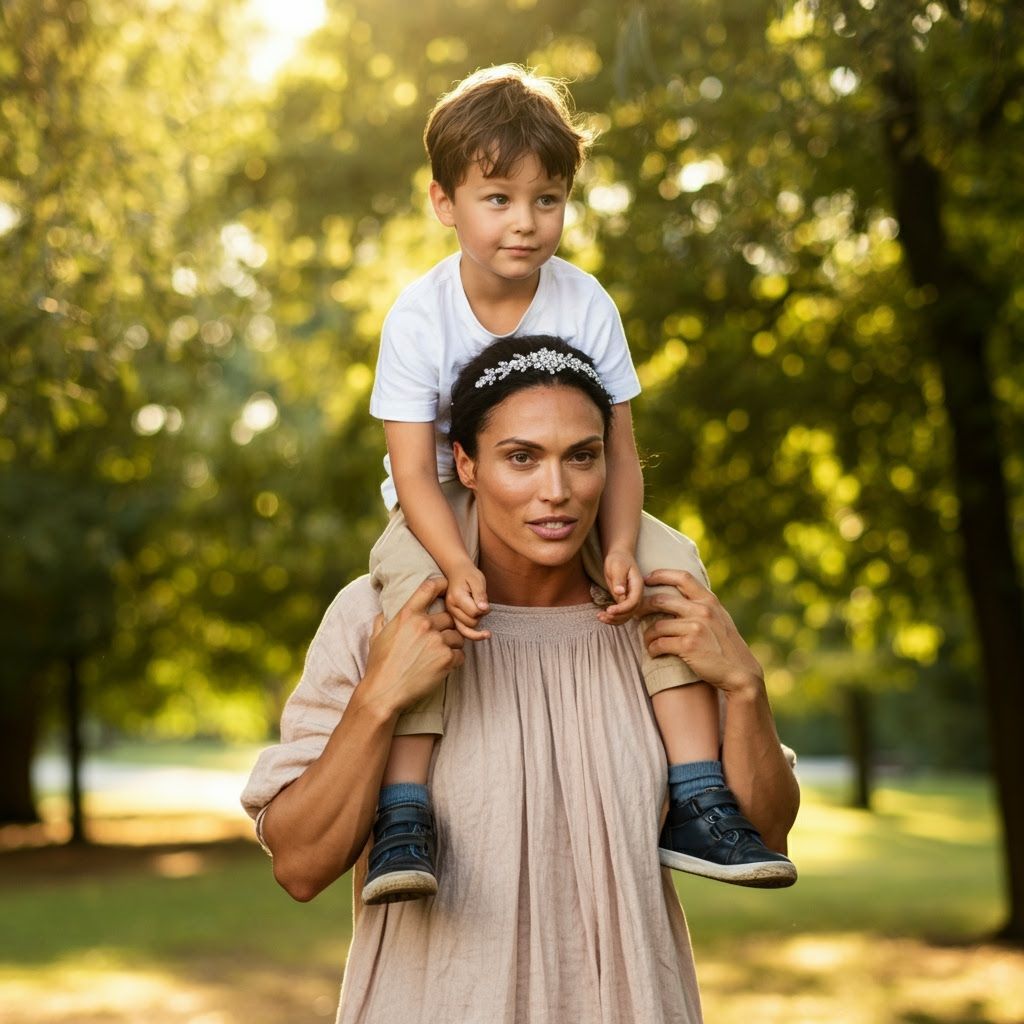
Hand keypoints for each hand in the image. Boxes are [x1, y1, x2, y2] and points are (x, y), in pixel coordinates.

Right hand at [364, 577, 465, 714]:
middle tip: (439, 639)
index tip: (446, 587)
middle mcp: (424, 624)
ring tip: (439, 655)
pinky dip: (455, 660)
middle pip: (449, 617)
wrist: (384, 692)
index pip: (430, 587)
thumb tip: (384, 611)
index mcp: (407, 615)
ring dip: (452, 644)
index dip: (441, 585)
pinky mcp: (446, 659)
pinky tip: (442, 666)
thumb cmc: (379, 665)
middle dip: (446, 627)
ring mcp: (437, 641)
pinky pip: (460, 654)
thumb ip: (383, 620)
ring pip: (457, 636)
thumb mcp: (376, 636)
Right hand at [443, 561, 490, 640]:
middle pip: (471, 623)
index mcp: (457, 598)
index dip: (484, 609)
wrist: (457, 571)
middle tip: (481, 604)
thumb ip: (480, 595)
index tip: (485, 601)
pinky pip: (462, 631)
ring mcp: (450, 614)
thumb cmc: (469, 574)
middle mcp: (451, 608)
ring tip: (478, 610)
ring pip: (467, 629)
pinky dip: (472, 634)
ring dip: (476, 622)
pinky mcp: (452, 617)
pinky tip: (483, 634)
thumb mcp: (478, 580)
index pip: (474, 613)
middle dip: (480, 616)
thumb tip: (484, 609)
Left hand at [597, 548, 643, 624]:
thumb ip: (619, 580)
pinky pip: (620, 613)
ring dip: (614, 620)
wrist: (619, 556)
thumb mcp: (617, 566)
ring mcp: (630, 598)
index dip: (622, 609)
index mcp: (637, 585)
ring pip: (626, 616)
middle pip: (631, 612)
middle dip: (617, 617)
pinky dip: (612, 617)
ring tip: (600, 617)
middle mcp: (636, 594)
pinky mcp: (623, 601)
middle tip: (602, 615)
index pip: (633, 602)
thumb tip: (620, 592)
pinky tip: (601, 616)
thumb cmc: (618, 559)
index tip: (609, 610)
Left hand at [636, 569, 763, 695]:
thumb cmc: (727, 646)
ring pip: (657, 625)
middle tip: (635, 613)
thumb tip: (682, 595)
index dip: (661, 575)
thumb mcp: (720, 618)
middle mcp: (703, 610)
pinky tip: (653, 652)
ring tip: (647, 640)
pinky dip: (652, 648)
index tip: (646, 578)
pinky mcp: (688, 646)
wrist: (740, 672)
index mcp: (709, 601)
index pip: (682, 577)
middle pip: (661, 600)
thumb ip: (703, 606)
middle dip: (643, 606)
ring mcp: (695, 628)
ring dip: (647, 634)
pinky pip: (660, 643)